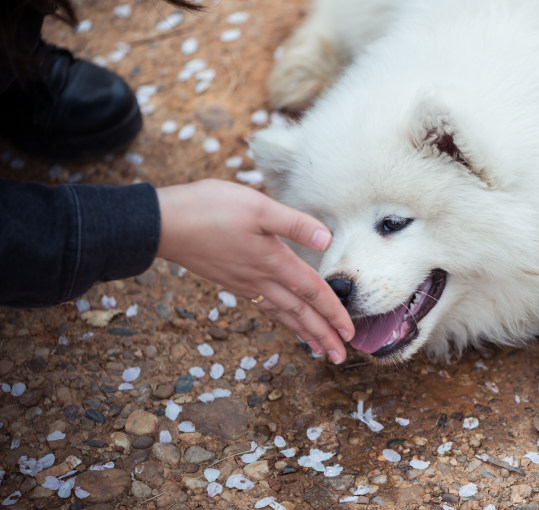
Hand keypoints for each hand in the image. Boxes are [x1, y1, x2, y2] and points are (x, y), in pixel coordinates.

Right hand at [155, 179, 353, 362]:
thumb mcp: (257, 207)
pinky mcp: (231, 280)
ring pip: (282, 314)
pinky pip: (265, 306)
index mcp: (273, 262)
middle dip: (323, 335)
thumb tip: (327, 239)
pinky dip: (281, 319)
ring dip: (304, 332)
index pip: (313, 292)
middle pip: (300, 313)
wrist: (162, 224)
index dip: (334, 312)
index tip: (350, 332)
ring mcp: (244, 283)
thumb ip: (294, 223)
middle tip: (341, 357)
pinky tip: (284, 319)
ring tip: (319, 348)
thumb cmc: (209, 209)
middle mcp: (261, 279)